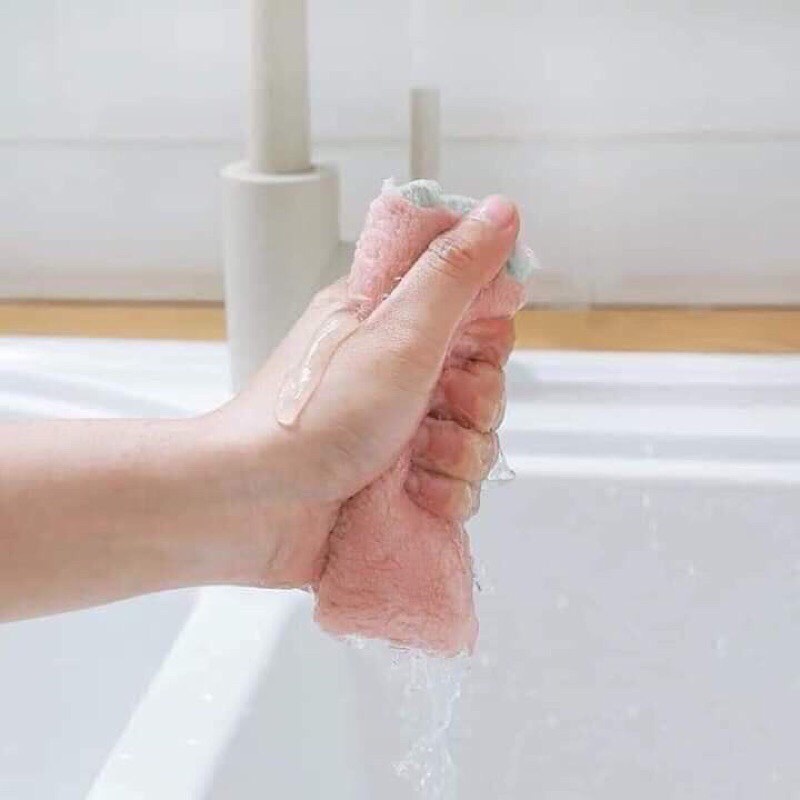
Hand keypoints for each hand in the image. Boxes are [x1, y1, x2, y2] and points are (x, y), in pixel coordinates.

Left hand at [207, 195, 519, 587]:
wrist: (253, 508)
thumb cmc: (312, 417)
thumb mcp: (396, 333)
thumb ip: (453, 273)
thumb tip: (501, 210)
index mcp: (388, 316)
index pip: (472, 306)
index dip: (486, 329)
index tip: (468, 347)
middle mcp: (395, 369)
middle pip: (483, 375)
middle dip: (477, 401)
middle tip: (438, 406)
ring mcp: (398, 426)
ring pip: (477, 433)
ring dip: (460, 452)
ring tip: (414, 456)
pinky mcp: (402, 478)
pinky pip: (459, 482)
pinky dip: (445, 491)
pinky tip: (413, 490)